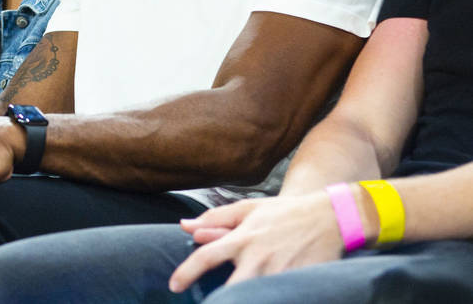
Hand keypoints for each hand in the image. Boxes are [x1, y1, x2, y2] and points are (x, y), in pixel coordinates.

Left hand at [168, 192, 343, 293]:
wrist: (329, 217)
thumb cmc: (283, 213)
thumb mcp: (247, 209)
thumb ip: (215, 218)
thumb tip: (185, 227)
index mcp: (242, 239)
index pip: (205, 257)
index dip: (186, 273)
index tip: (174, 286)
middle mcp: (257, 259)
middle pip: (230, 289)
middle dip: (218, 300)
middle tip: (209, 302)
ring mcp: (278, 274)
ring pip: (252, 296)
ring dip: (244, 298)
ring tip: (235, 299)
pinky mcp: (298, 284)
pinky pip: (277, 297)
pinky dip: (268, 297)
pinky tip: (265, 297)